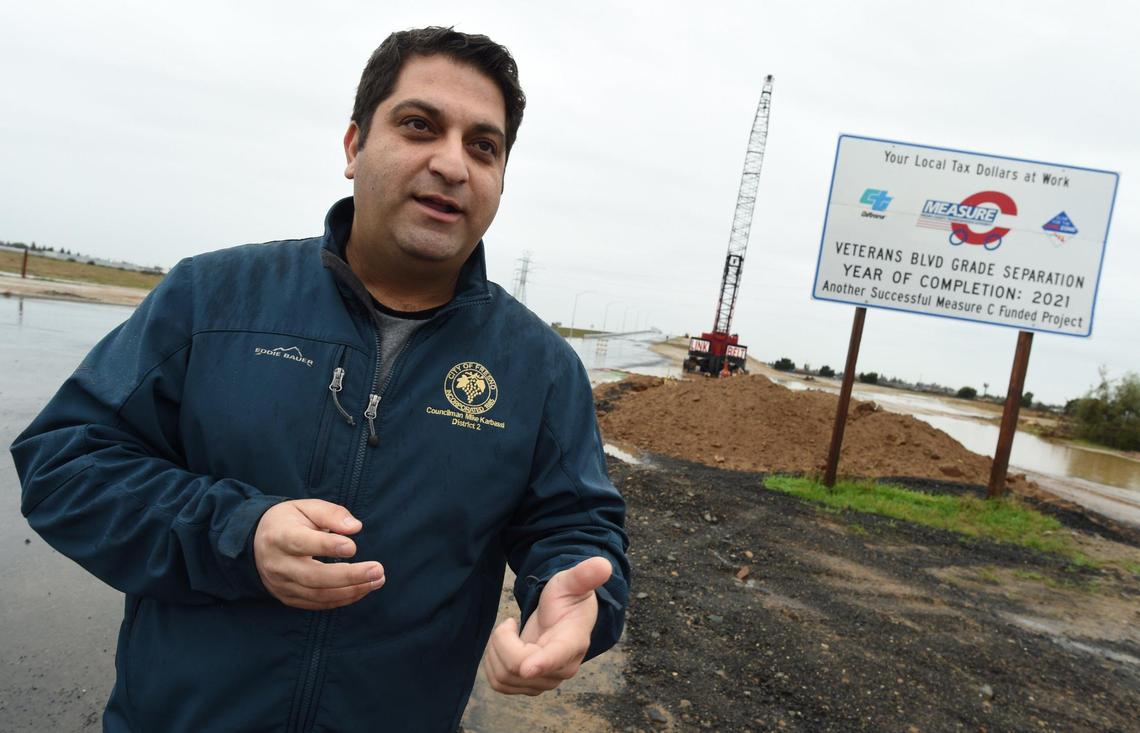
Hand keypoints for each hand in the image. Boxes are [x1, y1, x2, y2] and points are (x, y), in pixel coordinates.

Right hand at [253, 499, 383, 609]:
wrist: (256, 542)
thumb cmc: (288, 521)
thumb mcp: (306, 507)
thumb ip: (330, 514)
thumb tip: (355, 527)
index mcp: (279, 536)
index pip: (302, 543)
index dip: (327, 547)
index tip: (353, 547)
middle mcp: (278, 564)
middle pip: (312, 576)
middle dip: (348, 576)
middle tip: (377, 570)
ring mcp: (282, 585)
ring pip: (317, 595)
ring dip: (351, 590)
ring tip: (377, 580)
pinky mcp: (288, 598)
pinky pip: (317, 604)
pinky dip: (342, 599)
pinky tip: (362, 589)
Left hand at [482, 556, 611, 695]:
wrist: (563, 617)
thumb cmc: (568, 597)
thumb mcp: (572, 581)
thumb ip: (585, 575)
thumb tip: (603, 565)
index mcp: (572, 642)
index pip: (557, 656)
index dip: (542, 662)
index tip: (527, 668)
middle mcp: (561, 669)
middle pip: (517, 667)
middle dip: (502, 640)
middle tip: (510, 621)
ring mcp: (545, 681)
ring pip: (503, 678)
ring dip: (496, 652)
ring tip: (509, 633)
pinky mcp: (530, 686)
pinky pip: (499, 684)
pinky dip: (492, 664)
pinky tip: (504, 647)